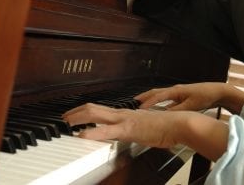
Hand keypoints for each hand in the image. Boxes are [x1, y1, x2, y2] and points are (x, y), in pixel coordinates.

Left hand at [62, 103, 193, 147]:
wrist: (179, 124)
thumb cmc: (167, 127)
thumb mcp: (146, 128)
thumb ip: (135, 129)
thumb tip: (130, 134)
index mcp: (127, 113)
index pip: (101, 109)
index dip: (85, 111)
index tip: (74, 116)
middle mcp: (123, 113)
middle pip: (93, 108)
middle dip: (76, 112)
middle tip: (64, 118)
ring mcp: (125, 120)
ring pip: (95, 114)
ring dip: (78, 118)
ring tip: (66, 123)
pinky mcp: (129, 130)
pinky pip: (106, 130)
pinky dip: (92, 133)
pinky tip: (82, 135)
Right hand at [136, 82, 243, 114]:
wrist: (217, 91)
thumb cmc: (205, 96)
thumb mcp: (191, 105)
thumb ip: (177, 110)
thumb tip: (164, 115)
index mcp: (176, 91)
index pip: (157, 96)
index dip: (147, 102)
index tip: (138, 108)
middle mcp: (176, 90)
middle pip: (156, 92)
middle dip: (145, 97)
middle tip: (133, 101)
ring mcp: (179, 92)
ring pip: (161, 94)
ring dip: (151, 99)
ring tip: (142, 104)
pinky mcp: (182, 96)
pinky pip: (167, 98)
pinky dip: (159, 102)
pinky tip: (158, 108)